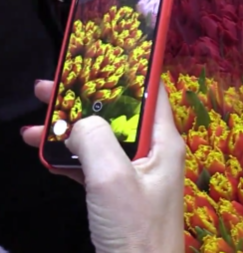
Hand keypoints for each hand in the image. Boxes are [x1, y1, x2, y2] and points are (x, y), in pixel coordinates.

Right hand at [22, 81, 184, 252]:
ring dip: (70, 127)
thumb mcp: (112, 178)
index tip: (98, 54)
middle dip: (85, 97)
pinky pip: (93, 163)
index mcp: (164, 141)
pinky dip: (69, 156)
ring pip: (101, 137)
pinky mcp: (119, 193)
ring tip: (36, 122)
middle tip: (49, 86)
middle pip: (119, 112)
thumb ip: (95, 139)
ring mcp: (136, 173)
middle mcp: (154, 152)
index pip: (150, 92)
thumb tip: (81, 120)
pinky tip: (44, 150)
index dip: (126, 70)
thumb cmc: (135, 230)